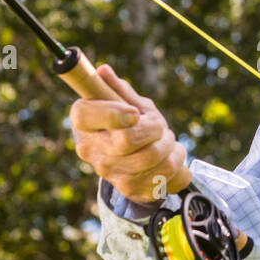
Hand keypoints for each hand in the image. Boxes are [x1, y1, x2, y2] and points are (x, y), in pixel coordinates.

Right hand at [69, 64, 188, 203]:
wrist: (138, 161)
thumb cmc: (130, 123)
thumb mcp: (127, 103)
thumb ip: (118, 89)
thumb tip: (102, 70)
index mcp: (84, 122)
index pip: (86, 115)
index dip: (113, 113)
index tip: (135, 113)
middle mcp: (90, 150)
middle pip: (127, 139)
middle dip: (154, 128)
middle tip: (159, 126)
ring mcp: (109, 172)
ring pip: (152, 157)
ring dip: (169, 145)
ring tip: (166, 141)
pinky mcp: (129, 189)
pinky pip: (165, 174)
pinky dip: (176, 162)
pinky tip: (169, 157)